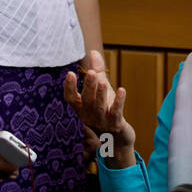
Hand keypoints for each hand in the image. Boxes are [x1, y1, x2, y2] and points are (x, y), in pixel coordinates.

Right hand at [64, 50, 134, 166]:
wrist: (117, 139)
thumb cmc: (107, 111)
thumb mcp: (101, 90)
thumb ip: (98, 72)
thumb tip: (94, 51)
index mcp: (81, 107)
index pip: (70, 98)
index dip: (69, 87)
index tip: (70, 73)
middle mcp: (88, 115)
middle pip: (87, 100)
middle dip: (89, 86)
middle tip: (91, 73)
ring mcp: (101, 122)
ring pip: (99, 107)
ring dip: (100, 94)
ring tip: (102, 81)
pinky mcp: (115, 125)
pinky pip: (116, 113)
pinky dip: (118, 102)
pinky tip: (121, 90)